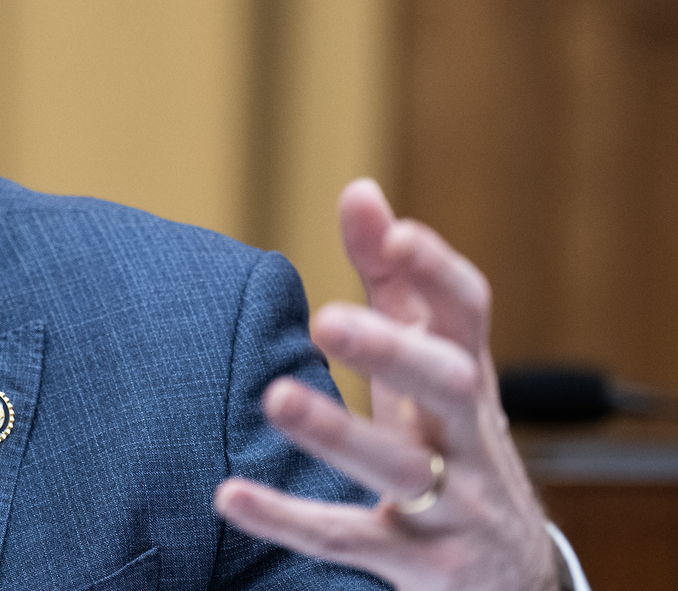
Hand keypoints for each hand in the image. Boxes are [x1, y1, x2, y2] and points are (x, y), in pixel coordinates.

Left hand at [213, 179, 559, 589]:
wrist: (512, 575)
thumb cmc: (450, 438)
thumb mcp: (430, 363)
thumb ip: (394, 280)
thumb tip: (360, 189)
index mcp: (468, 378)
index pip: (470, 315)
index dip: (438, 272)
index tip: (396, 233)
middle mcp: (470, 437)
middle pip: (449, 387)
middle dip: (395, 351)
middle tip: (328, 319)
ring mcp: (451, 504)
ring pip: (403, 467)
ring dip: (339, 432)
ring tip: (274, 397)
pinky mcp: (419, 564)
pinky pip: (350, 542)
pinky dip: (289, 521)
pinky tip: (228, 495)